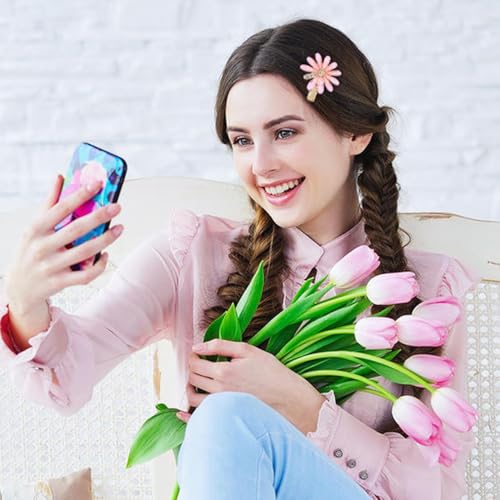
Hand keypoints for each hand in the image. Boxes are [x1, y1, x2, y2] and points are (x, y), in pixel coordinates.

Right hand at [5, 174, 122, 312]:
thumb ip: (49, 203)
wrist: (19, 288)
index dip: (80, 195)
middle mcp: (41, 247)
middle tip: (117, 206)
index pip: (60, 208)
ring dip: (106, 239)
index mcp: (35, 229)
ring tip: (120, 228)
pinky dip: (99, 265)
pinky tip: (106, 255)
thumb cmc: (32, 250)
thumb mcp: (35, 227)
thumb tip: (60, 176)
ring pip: (85, 252)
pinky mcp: (60, 282)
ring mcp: (51, 266)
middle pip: (76, 229)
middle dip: (99, 216)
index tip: (98, 183)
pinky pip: (86, 275)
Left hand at [180, 339, 326, 433]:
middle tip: (197, 363)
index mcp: (223, 371)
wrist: (287, 396)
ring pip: (193, 398)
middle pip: (192, 378)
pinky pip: (201, 418)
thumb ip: (220, 345)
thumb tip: (197, 346)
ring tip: (195, 381)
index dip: (193, 356)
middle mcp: (219, 389)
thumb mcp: (247, 350)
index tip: (197, 352)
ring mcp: (222, 404)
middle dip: (191, 368)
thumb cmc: (270, 370)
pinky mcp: (227, 416)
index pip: (195, 363)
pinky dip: (188, 416)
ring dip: (189, 388)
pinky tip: (181, 414)